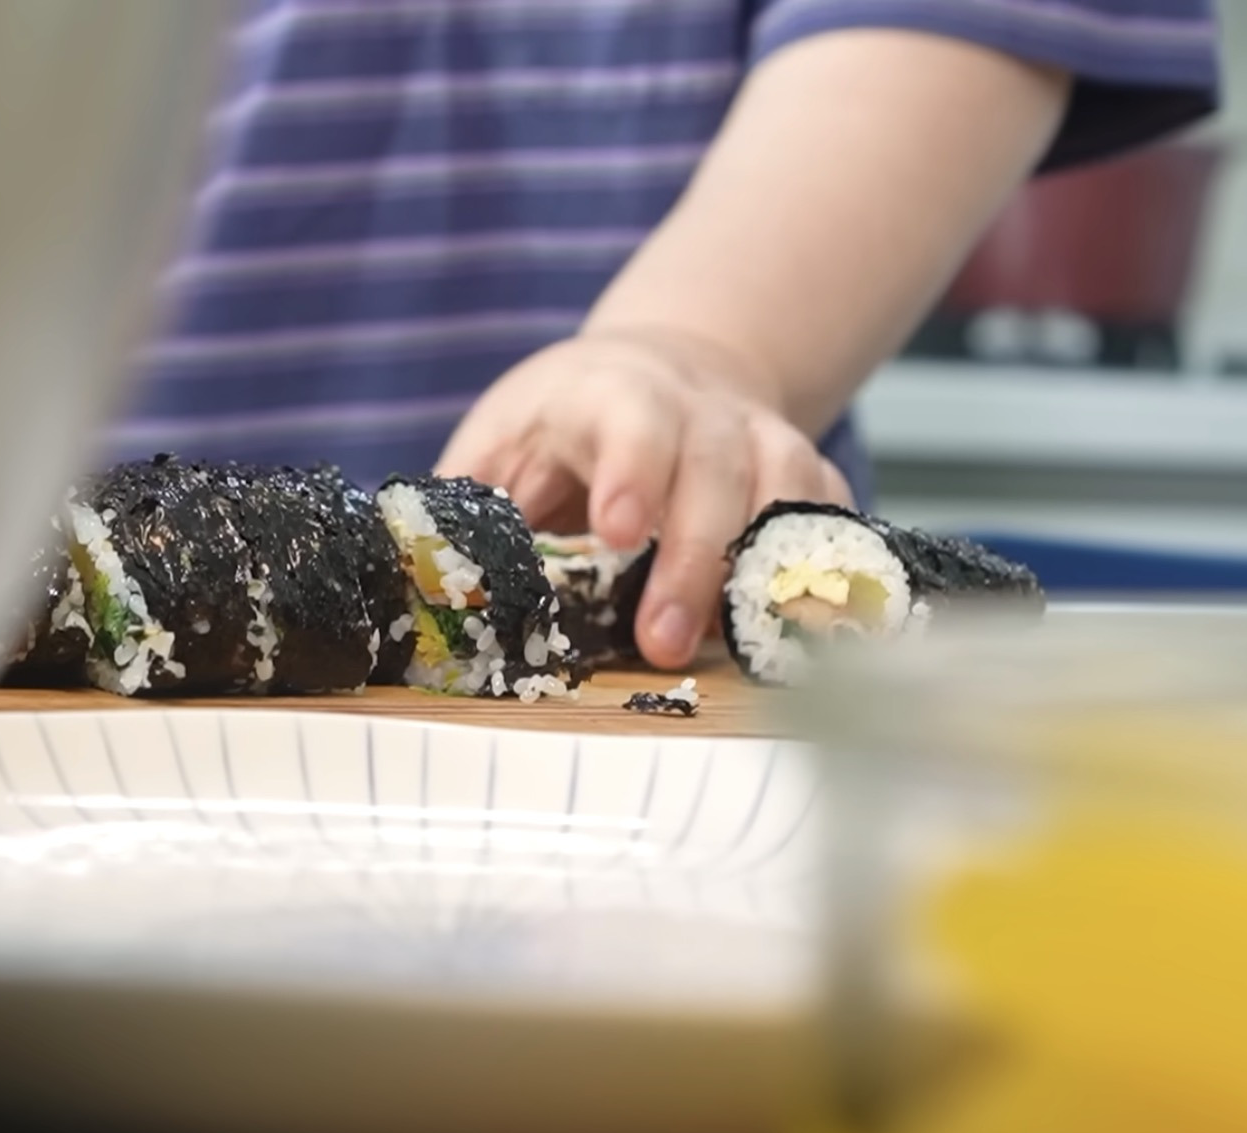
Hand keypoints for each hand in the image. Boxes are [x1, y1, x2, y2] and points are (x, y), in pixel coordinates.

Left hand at [436, 326, 853, 668]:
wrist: (658, 372)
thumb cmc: (560, 426)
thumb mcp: (497, 444)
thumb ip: (469, 504)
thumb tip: (421, 578)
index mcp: (609, 392)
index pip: (631, 420)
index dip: (631, 472)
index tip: (618, 531)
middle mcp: (699, 408)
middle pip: (712, 469)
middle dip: (693, 558)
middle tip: (664, 641)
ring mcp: (759, 437)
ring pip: (784, 486)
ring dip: (760, 571)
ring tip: (732, 645)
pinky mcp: (802, 474)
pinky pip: (826, 516)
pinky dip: (820, 568)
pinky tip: (804, 627)